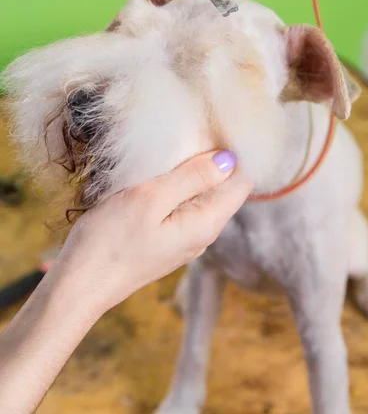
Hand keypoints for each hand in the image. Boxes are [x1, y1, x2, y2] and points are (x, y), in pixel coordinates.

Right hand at [55, 150, 251, 315]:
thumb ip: (192, 178)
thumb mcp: (150, 198)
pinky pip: (183, 206)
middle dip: (213, 159)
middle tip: (190, 131)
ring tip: (172, 148)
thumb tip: (228, 159)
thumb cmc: (110, 240)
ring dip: (192, 172)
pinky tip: (158, 174)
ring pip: (202, 196)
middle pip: (224, 188)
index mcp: (206, 224)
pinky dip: (177, 186)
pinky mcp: (167, 239)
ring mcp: (185, 239)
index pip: (242, 182)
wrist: (80, 285)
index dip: (234, 153)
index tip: (214, 128)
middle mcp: (203, 234)